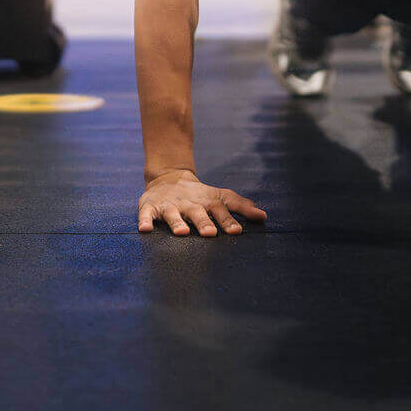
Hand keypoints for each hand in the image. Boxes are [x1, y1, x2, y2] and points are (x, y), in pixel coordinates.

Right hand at [137, 169, 267, 235]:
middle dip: (204, 223)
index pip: (221, 210)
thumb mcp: (221, 197)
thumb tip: (264, 216)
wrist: (168, 177)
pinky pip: (147, 215)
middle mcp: (190, 204)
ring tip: (182, 233)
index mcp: (208, 202)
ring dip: (177, 223)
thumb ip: (241, 207)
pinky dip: (145, 221)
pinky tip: (145, 229)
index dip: (229, 221)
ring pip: (174, 215)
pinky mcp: (151, 207)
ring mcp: (170, 206)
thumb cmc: (200, 195)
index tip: (237, 231)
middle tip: (210, 233)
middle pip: (198, 214)